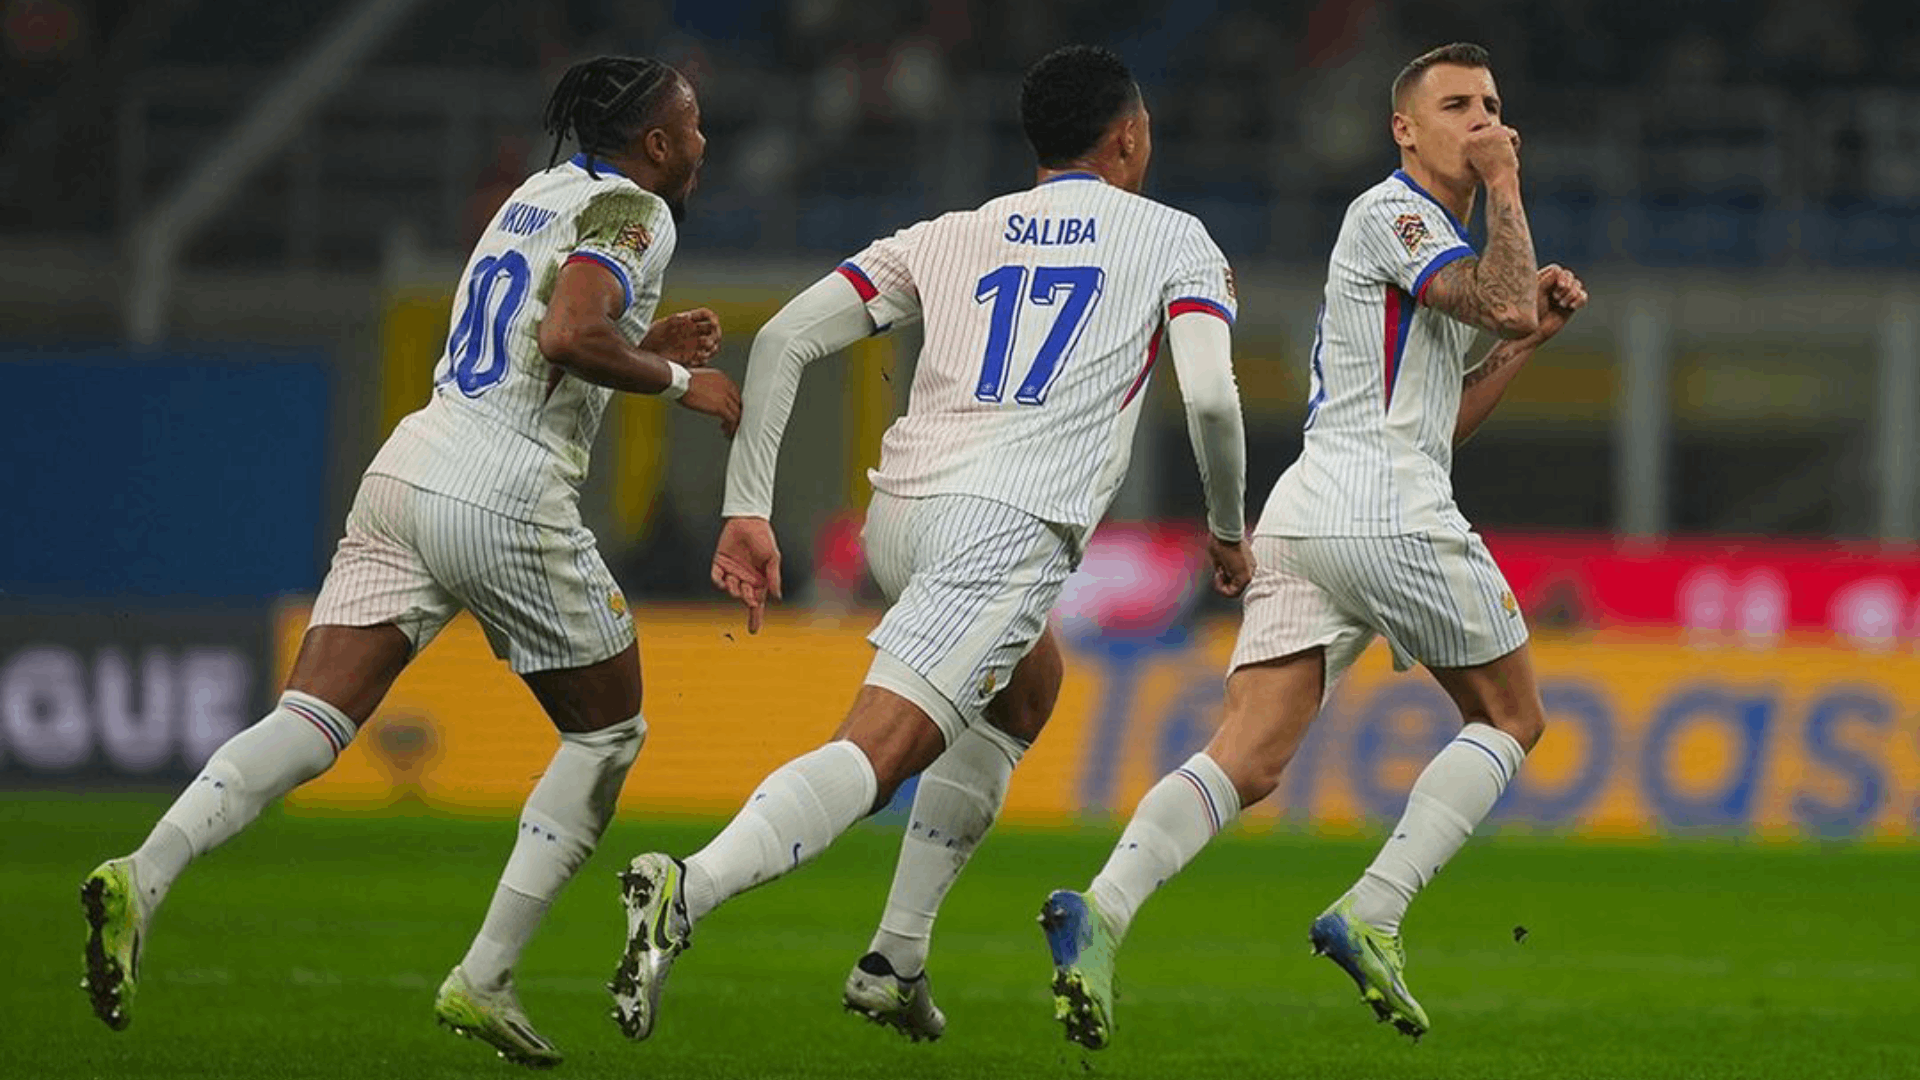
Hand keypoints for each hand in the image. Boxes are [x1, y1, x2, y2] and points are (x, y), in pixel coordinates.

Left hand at [642, 308, 721, 366]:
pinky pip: (705, 358)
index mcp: (686, 320)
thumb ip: (675, 322)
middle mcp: (692, 331)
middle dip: (715, 335)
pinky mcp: (691, 357)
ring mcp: (693, 344)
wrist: (644, 353)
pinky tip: (696, 358)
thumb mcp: (661, 326)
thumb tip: (687, 318)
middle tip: (707, 341)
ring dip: (711, 348)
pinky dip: (704, 358)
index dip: (712, 318)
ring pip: (713, 344)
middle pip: (714, 330)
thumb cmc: (649, 338)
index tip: (712, 323)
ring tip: (701, 352)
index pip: (707, 315)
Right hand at [678, 368, 740, 436]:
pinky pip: (732, 419)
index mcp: (721, 377)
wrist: (680, 382)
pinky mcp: (720, 407)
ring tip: (729, 429)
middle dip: (736, 412)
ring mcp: (724, 396)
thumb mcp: (699, 377)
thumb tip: (704, 388)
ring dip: (734, 422)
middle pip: (738, 402)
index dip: (733, 402)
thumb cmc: (683, 380)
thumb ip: (706, 382)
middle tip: (731, 421)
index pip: (734, 392)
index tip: (730, 410)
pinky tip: (726, 431)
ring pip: (737, 412)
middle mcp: (726, 386)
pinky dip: (731, 427)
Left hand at [712, 516, 782, 632]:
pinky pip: (717, 578)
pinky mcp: (720, 563)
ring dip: (733, 589)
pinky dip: (719, 581)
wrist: (748, 520)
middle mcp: (746, 578)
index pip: (758, 603)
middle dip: (745, 599)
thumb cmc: (763, 538)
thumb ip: (774, 578)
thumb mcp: (773, 558)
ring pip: (730, 589)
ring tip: (737, 581)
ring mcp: (732, 572)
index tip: (753, 631)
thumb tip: (776, 597)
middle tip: (748, 596)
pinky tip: (724, 579)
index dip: (755, 617)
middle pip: (744, 597)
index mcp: (760, 580)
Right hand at [1208, 535, 1252, 597]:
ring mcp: (1250, 574)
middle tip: (1217, 573)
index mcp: (1247, 564)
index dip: (1224, 580)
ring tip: (1218, 574)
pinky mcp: (1246, 577)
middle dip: (1223, 583)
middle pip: (1236, 587)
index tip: (1218, 571)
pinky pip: (1234, 592)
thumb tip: (1220, 573)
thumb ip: (1223, 567)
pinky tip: (1218, 576)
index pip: (1237, 581)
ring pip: (1235, 592)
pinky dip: (1222, 588)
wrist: (1226, 533)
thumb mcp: (1221, 557)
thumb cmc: (1221, 541)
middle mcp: (1251, 570)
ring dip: (1222, 587)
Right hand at [1464, 125, 1520, 184]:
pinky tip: (1508, 154)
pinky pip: (1512, 133)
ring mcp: (1485, 134)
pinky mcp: (1498, 133)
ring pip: (1503, 131)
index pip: (1485, 135)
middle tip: (1496, 160)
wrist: (1499, 181)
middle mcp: (1472, 136)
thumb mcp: (1484, 156)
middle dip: (1499, 145)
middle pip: (1494, 130)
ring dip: (1507, 145)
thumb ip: (1485, 139)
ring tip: (1501, 158)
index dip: (1491, 148)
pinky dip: (1515, 144)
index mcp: (1465, 143)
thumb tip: (1490, 122)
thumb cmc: (1493, 173)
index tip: (1489, 161)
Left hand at [1530, 264, 1587, 342]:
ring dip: (1571, 294)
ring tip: (1561, 304)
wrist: (1533, 333)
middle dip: (1567, 286)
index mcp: (1541, 280)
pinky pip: (1583, 296)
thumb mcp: (1536, 294)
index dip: (1561, 276)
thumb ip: (1546, 280)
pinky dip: (1580, 300)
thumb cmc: (1529, 314)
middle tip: (1556, 298)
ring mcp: (1562, 295)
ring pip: (1577, 285)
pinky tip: (1572, 307)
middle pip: (1568, 275)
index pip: (1556, 270)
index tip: (1559, 286)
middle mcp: (1552, 286)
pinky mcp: (1570, 305)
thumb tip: (1558, 271)